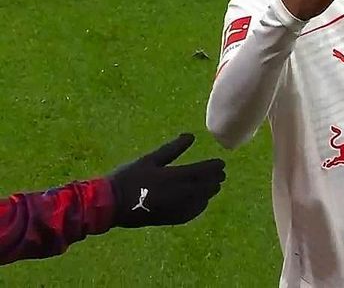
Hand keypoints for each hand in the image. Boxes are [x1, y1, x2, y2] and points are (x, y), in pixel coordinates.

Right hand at [109, 133, 225, 227]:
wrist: (112, 204)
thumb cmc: (129, 177)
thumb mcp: (151, 159)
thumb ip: (173, 148)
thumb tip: (191, 135)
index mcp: (176, 176)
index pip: (204, 171)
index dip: (215, 167)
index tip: (221, 163)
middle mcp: (181, 193)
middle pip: (207, 186)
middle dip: (215, 178)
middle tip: (220, 173)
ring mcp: (177, 208)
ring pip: (203, 199)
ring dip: (210, 191)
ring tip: (213, 185)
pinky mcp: (171, 218)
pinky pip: (193, 212)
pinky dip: (200, 205)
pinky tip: (201, 201)